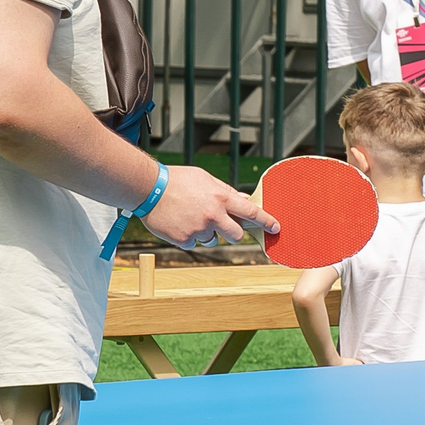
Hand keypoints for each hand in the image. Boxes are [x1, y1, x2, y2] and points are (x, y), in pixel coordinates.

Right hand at [143, 165, 277, 251]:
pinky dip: (188, 237)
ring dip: (206, 233)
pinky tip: (178, 223)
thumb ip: (226, 192)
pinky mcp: (183, 239)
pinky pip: (193, 244)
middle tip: (222, 226)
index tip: (276, 228)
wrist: (148, 188)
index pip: (251, 212)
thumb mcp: (206, 180)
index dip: (266, 221)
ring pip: (212, 240)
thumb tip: (244, 199)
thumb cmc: (178, 180)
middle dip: (233, 234)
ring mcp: (199, 229)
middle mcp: (213, 215)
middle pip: (236, 235)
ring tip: (189, 217)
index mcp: (222, 198)